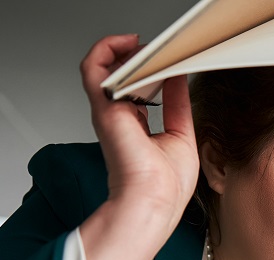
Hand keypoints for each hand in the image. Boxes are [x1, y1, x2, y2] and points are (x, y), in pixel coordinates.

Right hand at [80, 34, 198, 227]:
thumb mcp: (181, 136)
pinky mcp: (103, 107)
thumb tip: (179, 77)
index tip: (167, 62)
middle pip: (119, 75)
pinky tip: (128, 44)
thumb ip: (178, 104)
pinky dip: (106, 49)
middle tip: (156, 48)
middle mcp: (119, 118)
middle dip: (135, 55)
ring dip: (120, 47)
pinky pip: (92, 67)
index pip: (137, 91)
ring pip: (102, 66)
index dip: (150, 71)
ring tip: (143, 43)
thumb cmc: (166, 186)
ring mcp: (109, 112)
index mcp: (136, 129)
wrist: (154, 201)